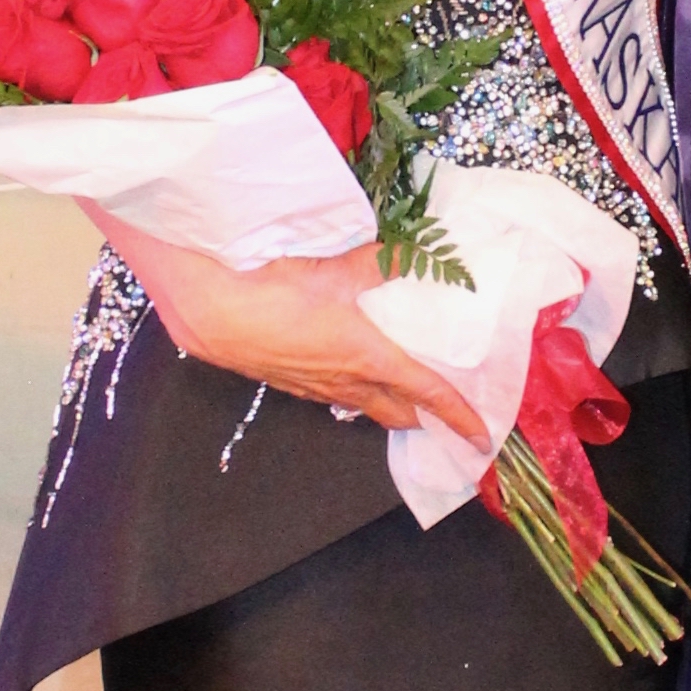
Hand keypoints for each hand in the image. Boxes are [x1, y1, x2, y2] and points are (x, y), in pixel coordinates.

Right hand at [84, 210, 488, 443]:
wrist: (208, 308)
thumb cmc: (272, 287)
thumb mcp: (334, 267)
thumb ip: (380, 261)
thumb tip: (416, 252)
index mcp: (368, 355)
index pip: (426, 390)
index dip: (457, 414)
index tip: (481, 437)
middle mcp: (345, 380)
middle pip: (395, 410)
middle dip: (423, 418)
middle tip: (444, 420)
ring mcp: (312, 386)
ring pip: (360, 405)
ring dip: (385, 407)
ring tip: (401, 403)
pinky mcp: (285, 382)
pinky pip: (328, 396)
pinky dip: (349, 393)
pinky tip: (343, 380)